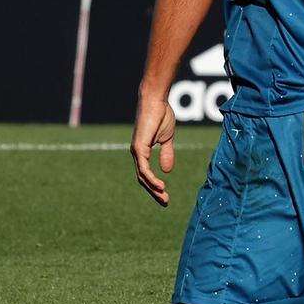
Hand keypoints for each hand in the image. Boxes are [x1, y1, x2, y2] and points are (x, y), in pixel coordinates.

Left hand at [131, 91, 175, 205]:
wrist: (156, 101)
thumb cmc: (161, 115)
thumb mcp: (167, 138)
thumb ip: (166, 153)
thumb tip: (167, 170)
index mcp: (142, 151)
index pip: (146, 174)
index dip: (154, 186)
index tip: (165, 196)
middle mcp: (137, 153)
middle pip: (143, 179)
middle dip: (154, 192)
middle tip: (165, 202)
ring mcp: (136, 151)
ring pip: (142, 176)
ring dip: (153, 189)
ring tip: (163, 197)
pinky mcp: (139, 147)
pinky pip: (143, 168)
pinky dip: (151, 178)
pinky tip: (160, 185)